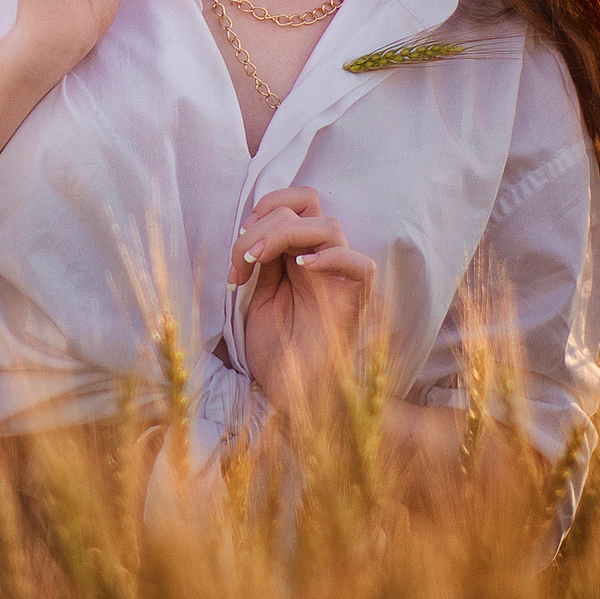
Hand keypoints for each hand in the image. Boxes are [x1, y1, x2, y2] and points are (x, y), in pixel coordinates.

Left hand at [229, 187, 374, 414]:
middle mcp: (324, 262)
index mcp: (300, 256)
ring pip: (328, 226)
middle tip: (241, 260)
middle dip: (263, 222)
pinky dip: (332, 257)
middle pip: (308, 204)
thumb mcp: (257, 296)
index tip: (239, 245)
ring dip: (281, 233)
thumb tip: (254, 228)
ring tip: (254, 262)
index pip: (297, 202)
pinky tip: (301, 267)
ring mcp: (340, 282)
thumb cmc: (273, 352)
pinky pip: (361, 266)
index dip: (264, 208)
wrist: (286, 396)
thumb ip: (263, 260)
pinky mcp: (354, 306)